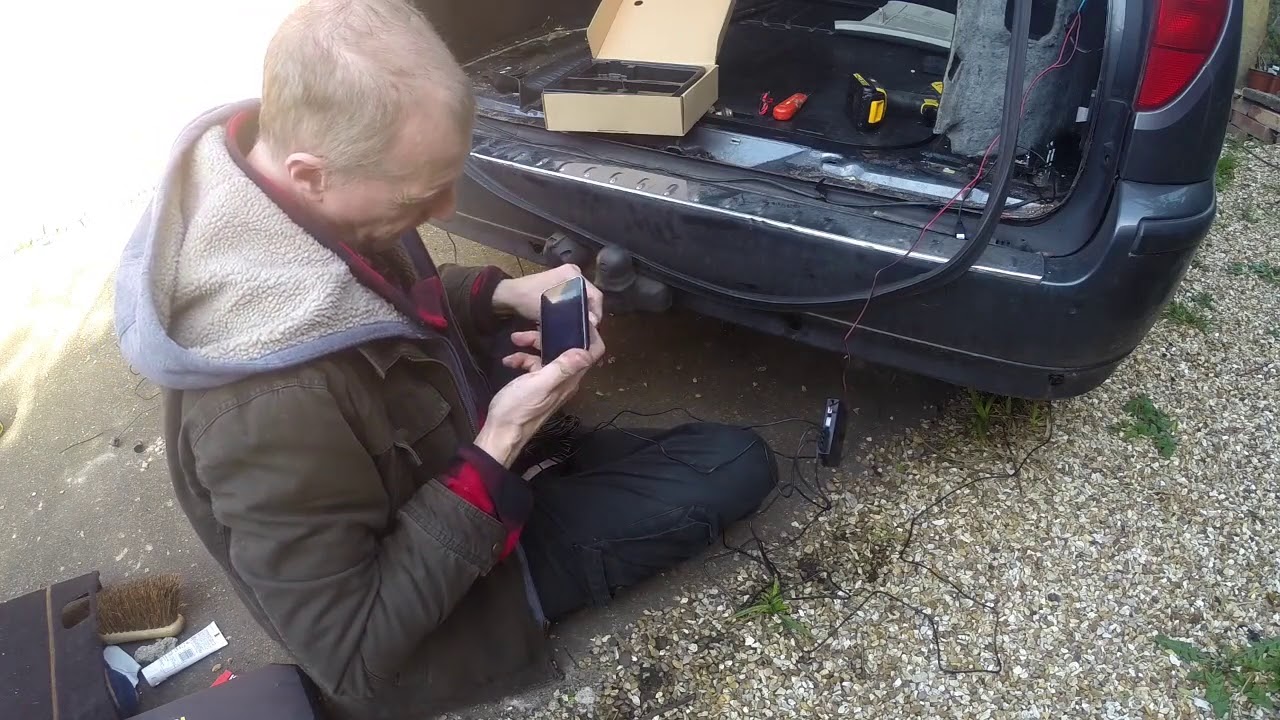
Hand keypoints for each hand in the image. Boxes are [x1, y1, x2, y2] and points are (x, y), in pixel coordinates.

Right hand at [473, 324, 605, 467]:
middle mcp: (564, 381)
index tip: (577, 319)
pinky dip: (523, 359)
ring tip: (515, 340)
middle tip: (535, 326)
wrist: (500, 434)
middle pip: (568, 350)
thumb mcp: (539, 383)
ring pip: (548, 356)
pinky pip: (534, 366)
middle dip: (552, 335)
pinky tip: (509, 360)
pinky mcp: (536, 386)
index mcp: (569, 379)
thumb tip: (586, 351)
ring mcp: (550, 383)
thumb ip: (562, 367)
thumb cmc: (518, 409)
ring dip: (533, 345)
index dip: (591, 335)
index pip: (592, 354)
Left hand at [491, 264, 604, 325]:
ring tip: (580, 326)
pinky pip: (574, 296)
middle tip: (587, 328)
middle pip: (590, 295)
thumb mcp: (553, 310)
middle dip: (589, 312)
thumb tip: (595, 322)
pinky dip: (574, 307)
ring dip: (582, 310)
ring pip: (583, 297)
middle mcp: (574, 272)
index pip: (595, 294)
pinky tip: (571, 318)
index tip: (594, 326)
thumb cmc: (528, 300)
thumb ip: (575, 314)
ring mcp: (567, 277)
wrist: (509, 295)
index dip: (596, 311)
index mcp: (573, 274)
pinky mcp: (561, 283)